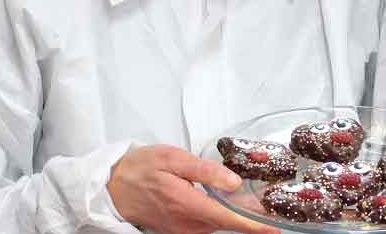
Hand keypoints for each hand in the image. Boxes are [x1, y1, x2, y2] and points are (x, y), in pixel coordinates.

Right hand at [108, 144, 279, 233]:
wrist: (112, 184)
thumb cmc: (141, 167)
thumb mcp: (174, 159)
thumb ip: (205, 171)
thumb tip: (233, 182)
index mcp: (188, 204)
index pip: (228, 219)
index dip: (253, 225)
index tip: (273, 228)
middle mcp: (186, 223)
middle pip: (226, 224)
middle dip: (250, 217)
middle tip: (270, 204)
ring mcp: (181, 228)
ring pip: (216, 225)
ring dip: (236, 216)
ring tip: (254, 202)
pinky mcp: (178, 228)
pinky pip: (205, 225)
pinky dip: (221, 217)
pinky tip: (229, 204)